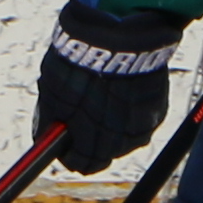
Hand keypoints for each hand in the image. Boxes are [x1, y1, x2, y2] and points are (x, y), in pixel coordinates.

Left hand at [33, 0, 182, 174]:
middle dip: (92, 136)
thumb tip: (44, 137)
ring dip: (114, 122)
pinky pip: (141, 118)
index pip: (80, 163)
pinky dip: (132, 108)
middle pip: (104, 153)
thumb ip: (50, 120)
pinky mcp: (158, 112)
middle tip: (83, 111)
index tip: (64, 139)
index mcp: (90, 144)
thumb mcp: (52, 94)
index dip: (69, 152)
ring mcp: (141, 128)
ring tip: (105, 93)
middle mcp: (118, 144)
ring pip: (124, 136)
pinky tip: (123, 88)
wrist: (119, 38)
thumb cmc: (80, 65)